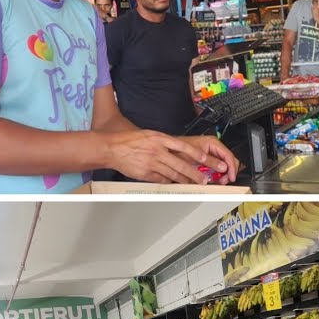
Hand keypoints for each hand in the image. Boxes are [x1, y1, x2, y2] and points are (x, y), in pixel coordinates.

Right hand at [105, 130, 222, 183]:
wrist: (113, 148)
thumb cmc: (130, 141)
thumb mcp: (150, 135)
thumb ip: (165, 141)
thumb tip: (179, 148)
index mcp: (160, 138)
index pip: (183, 146)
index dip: (196, 154)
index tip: (205, 159)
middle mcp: (157, 151)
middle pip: (181, 164)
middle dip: (195, 173)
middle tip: (205, 178)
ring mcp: (152, 163)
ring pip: (173, 174)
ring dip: (186, 180)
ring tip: (195, 184)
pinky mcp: (146, 174)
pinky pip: (162, 180)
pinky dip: (170, 182)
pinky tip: (176, 184)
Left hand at [177, 136, 239, 183]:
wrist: (169, 151)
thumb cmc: (179, 150)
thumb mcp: (196, 157)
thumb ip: (211, 162)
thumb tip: (223, 168)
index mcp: (213, 143)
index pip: (228, 156)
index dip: (232, 168)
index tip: (231, 177)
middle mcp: (213, 147)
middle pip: (229, 161)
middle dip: (228, 172)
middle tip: (224, 181)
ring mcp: (211, 154)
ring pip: (224, 166)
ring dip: (223, 175)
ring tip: (219, 181)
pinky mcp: (208, 161)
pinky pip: (217, 168)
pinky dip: (217, 174)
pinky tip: (214, 179)